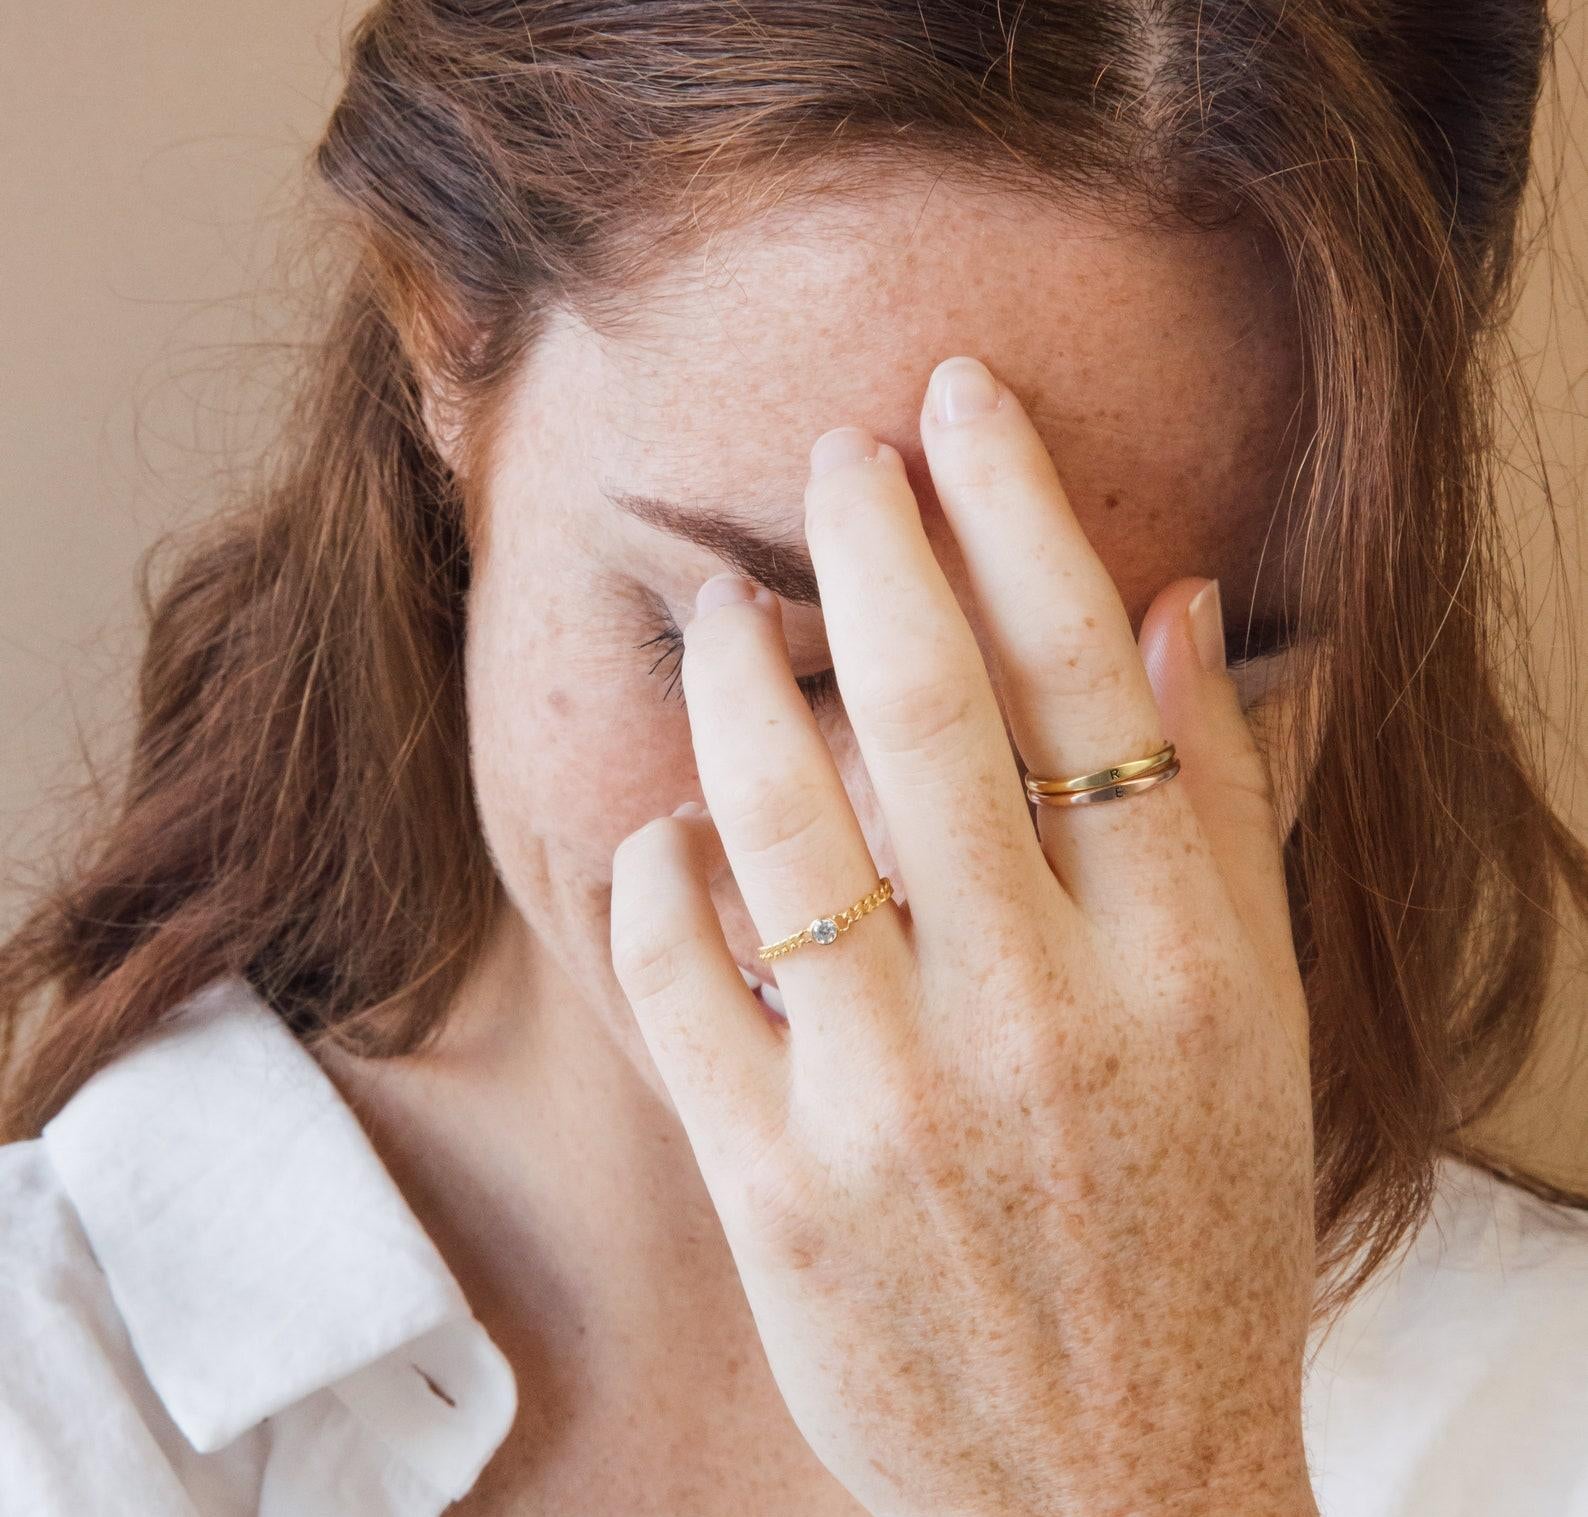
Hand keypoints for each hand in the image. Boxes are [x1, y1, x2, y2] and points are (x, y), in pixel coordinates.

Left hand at [609, 355, 1318, 1516]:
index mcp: (1178, 961)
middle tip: (835, 451)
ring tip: (720, 612)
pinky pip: (688, 979)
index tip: (961, 406)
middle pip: (925, 710)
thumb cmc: (1195, 1234)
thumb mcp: (1257, 1029)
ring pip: (780, 822)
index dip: (1014, 511)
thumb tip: (1174, 611)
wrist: (1117, 1483)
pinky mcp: (779, 1189)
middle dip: (869, 543)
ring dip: (733, 685)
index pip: (1083, 675)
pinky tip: (671, 830)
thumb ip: (1217, 815)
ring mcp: (895, 1102)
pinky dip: (664, 876)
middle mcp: (1039, 1013)